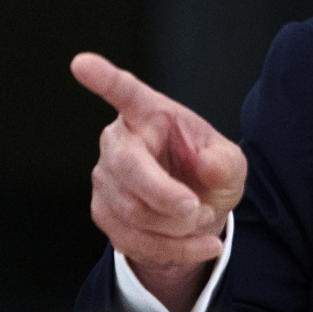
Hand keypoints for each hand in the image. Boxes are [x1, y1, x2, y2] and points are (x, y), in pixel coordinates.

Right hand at [72, 52, 247, 272]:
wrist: (197, 213)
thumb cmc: (209, 174)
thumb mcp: (230, 165)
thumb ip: (224, 163)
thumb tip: (206, 165)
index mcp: (151, 113)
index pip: (126, 93)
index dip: (104, 79)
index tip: (82, 63)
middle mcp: (120, 140)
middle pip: (128, 167)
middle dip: (164, 195)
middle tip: (196, 210)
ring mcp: (105, 177)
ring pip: (132, 210)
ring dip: (177, 227)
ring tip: (204, 220)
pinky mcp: (103, 211)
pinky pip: (132, 238)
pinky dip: (173, 248)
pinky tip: (198, 244)